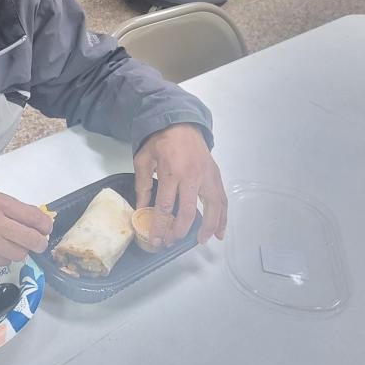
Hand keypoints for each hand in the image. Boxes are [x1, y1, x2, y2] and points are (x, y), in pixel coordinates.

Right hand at [0, 188, 53, 266]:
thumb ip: (8, 207)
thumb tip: (30, 218)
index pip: (33, 217)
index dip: (45, 225)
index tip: (46, 228)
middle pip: (31, 240)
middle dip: (40, 243)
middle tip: (38, 242)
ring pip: (19, 255)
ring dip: (21, 251)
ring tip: (14, 244)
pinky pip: (2, 262)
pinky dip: (4, 257)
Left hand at [133, 124, 226, 247]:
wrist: (181, 123)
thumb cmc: (160, 141)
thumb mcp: (143, 159)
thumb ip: (142, 185)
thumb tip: (141, 210)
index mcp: (171, 172)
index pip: (166, 207)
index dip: (161, 227)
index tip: (156, 240)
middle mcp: (192, 176)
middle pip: (188, 211)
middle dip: (179, 231)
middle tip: (171, 242)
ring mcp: (207, 176)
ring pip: (212, 207)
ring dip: (208, 228)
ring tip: (200, 241)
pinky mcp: (216, 175)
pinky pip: (222, 199)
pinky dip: (223, 217)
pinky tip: (220, 231)